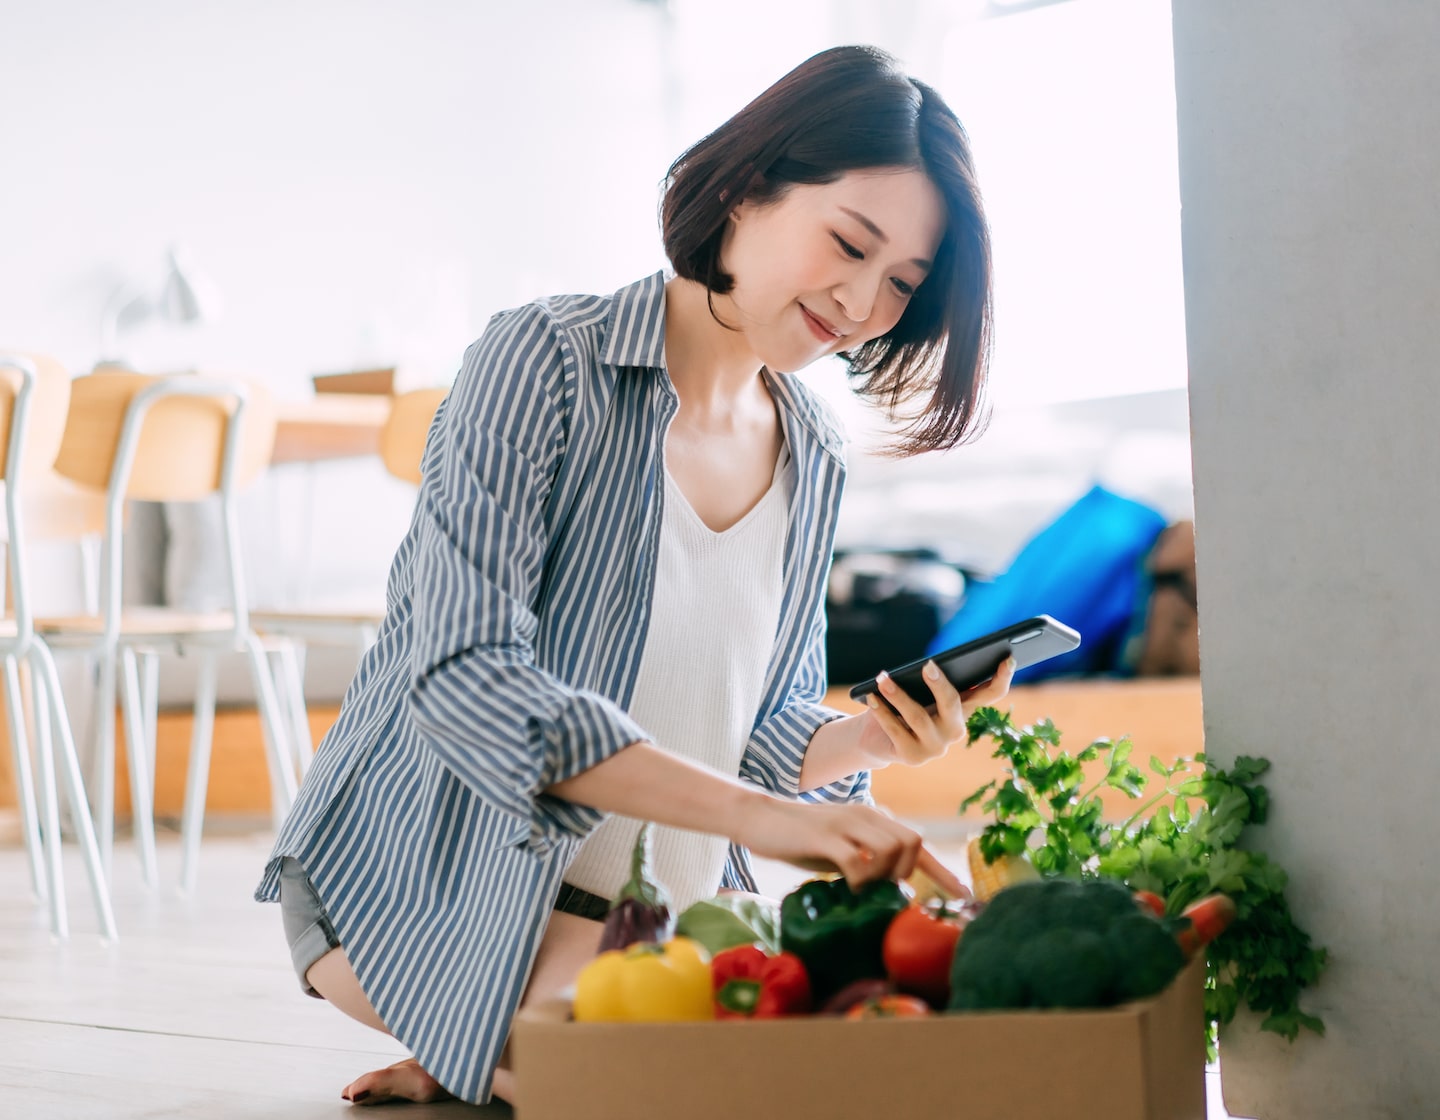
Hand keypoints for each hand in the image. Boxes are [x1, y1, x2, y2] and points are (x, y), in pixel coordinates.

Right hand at [730, 795, 964, 895]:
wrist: (759, 818)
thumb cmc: (800, 839)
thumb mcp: (841, 849)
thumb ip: (866, 861)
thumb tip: (888, 891)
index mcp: (872, 819)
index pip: (917, 843)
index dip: (942, 871)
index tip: (963, 894)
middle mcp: (865, 816)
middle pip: (912, 843)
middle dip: (906, 873)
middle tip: (882, 890)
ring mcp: (846, 824)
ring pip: (891, 849)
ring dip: (883, 877)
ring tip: (861, 888)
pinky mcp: (825, 836)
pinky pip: (858, 861)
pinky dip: (859, 881)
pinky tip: (847, 889)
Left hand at [859, 657, 1015, 767]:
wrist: (877, 739)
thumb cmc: (903, 705)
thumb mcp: (920, 691)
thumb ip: (930, 681)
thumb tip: (928, 667)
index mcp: (963, 709)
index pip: (991, 694)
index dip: (1002, 677)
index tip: (1007, 658)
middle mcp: (955, 730)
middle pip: (953, 704)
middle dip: (940, 684)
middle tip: (927, 666)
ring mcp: (936, 747)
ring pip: (919, 717)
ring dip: (898, 695)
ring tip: (882, 678)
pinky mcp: (913, 756)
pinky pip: (896, 730)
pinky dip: (881, 712)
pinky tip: (871, 697)